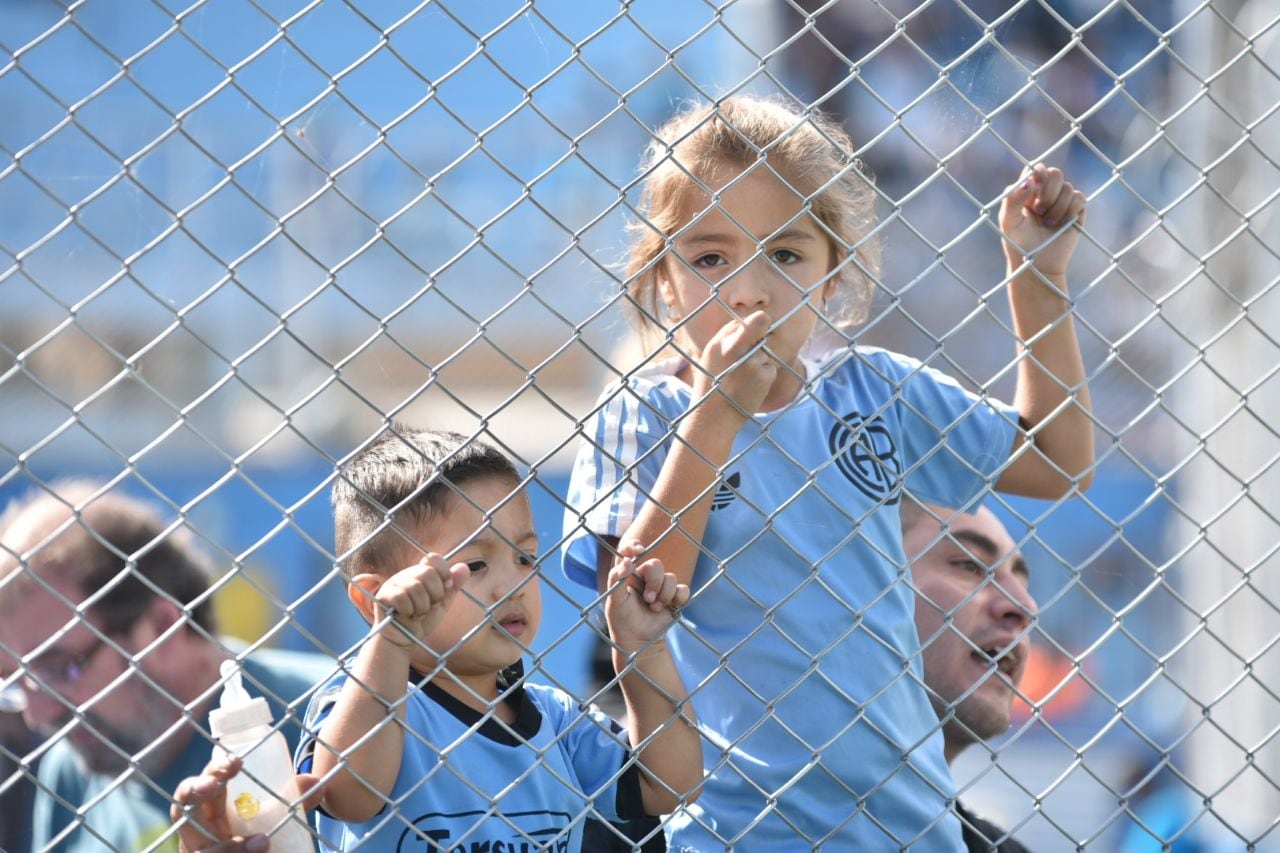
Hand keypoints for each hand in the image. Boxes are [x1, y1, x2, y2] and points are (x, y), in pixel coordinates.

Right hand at [170, 755, 320, 852]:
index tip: (236, 761)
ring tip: (263, 842)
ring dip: (229, 847)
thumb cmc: (253, 838)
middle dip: (194, 791)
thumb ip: (294, 801)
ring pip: (199, 850)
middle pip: (184, 807)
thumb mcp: (273, 819)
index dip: (214, 770)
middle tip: (213, 785)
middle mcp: (196, 831)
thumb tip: (315, 780)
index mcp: (211, 810)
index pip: (204, 781)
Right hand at [374, 555, 468, 649]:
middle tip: (430, 607)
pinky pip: (401, 597)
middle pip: (427, 573)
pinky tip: (407, 616)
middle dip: (435, 594)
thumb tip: (464, 566)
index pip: (433, 558)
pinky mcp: (383, 595)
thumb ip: (453, 586)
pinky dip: (409, 610)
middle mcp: (406, 574)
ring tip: (418, 614)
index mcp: (420, 572)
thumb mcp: (442, 603)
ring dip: (422, 607)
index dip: (444, 574)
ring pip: (415, 587)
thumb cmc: (422, 620)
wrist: (405, 640)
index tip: (446, 589)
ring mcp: (393, 583)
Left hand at [604, 541, 690, 651]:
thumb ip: (617, 579)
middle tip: (648, 599)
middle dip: (654, 582)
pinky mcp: (674, 598)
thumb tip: (628, 561)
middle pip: (656, 565)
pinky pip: (683, 589)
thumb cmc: (621, 620)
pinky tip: (669, 607)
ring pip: (671, 577)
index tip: (640, 550)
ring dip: (664, 594)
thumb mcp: (614, 601)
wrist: (638, 641)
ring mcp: (661, 587)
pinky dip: (678, 598)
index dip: (635, 545)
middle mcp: (645, 577)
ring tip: (654, 608)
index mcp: (629, 574)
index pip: (630, 551)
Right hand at [691, 311, 774, 420]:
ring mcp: (750, 362)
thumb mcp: (710, 362)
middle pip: (757, 326)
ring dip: (760, 364)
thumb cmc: (711, 391)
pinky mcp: (762, 375)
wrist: (712, 419)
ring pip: (765, 353)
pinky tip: (750, 389)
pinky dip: (765, 378)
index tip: (747, 336)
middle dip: (760, 327)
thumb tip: (746, 328)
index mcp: (717, 344)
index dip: (747, 329)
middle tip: (763, 323)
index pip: (739, 323)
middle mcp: (733, 349)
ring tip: (743, 381)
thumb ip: (726, 345)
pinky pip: (770, 368)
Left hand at [999, 163, 1086, 278]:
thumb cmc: (1018, 244)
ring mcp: (1062, 201)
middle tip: (1038, 210)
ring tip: (1047, 223)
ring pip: (1067, 187)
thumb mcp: (1008, 221)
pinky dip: (1069, 210)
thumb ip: (1012, 198)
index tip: (1033, 191)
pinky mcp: (1076, 211)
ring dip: (1056, 206)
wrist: (1038, 266)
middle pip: (1055, 173)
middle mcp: (1046, 193)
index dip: (1038, 175)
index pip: (1037, 169)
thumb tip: (1029, 180)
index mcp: (1028, 191)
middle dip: (1047, 192)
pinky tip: (1061, 224)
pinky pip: (1079, 197)